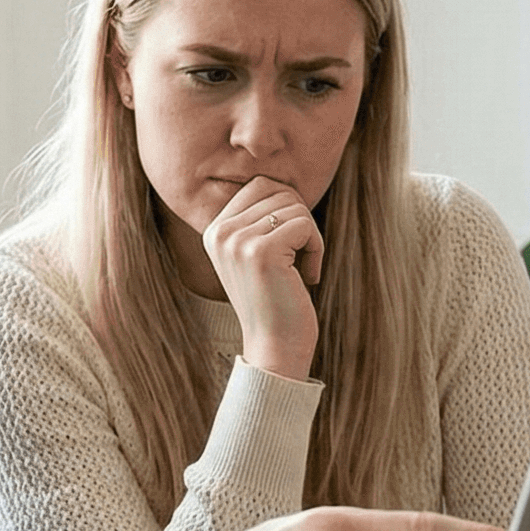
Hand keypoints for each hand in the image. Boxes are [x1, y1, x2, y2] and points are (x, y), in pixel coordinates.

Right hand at [201, 176, 324, 379]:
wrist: (275, 347)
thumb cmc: (276, 300)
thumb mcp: (257, 254)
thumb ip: (261, 218)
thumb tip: (283, 183)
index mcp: (213, 230)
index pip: (260, 185)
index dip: (287, 209)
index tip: (288, 246)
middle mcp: (219, 233)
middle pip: (279, 190)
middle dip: (300, 220)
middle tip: (299, 258)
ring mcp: (237, 241)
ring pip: (295, 205)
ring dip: (310, 237)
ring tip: (301, 270)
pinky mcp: (261, 252)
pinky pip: (305, 224)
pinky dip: (316, 248)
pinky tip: (308, 277)